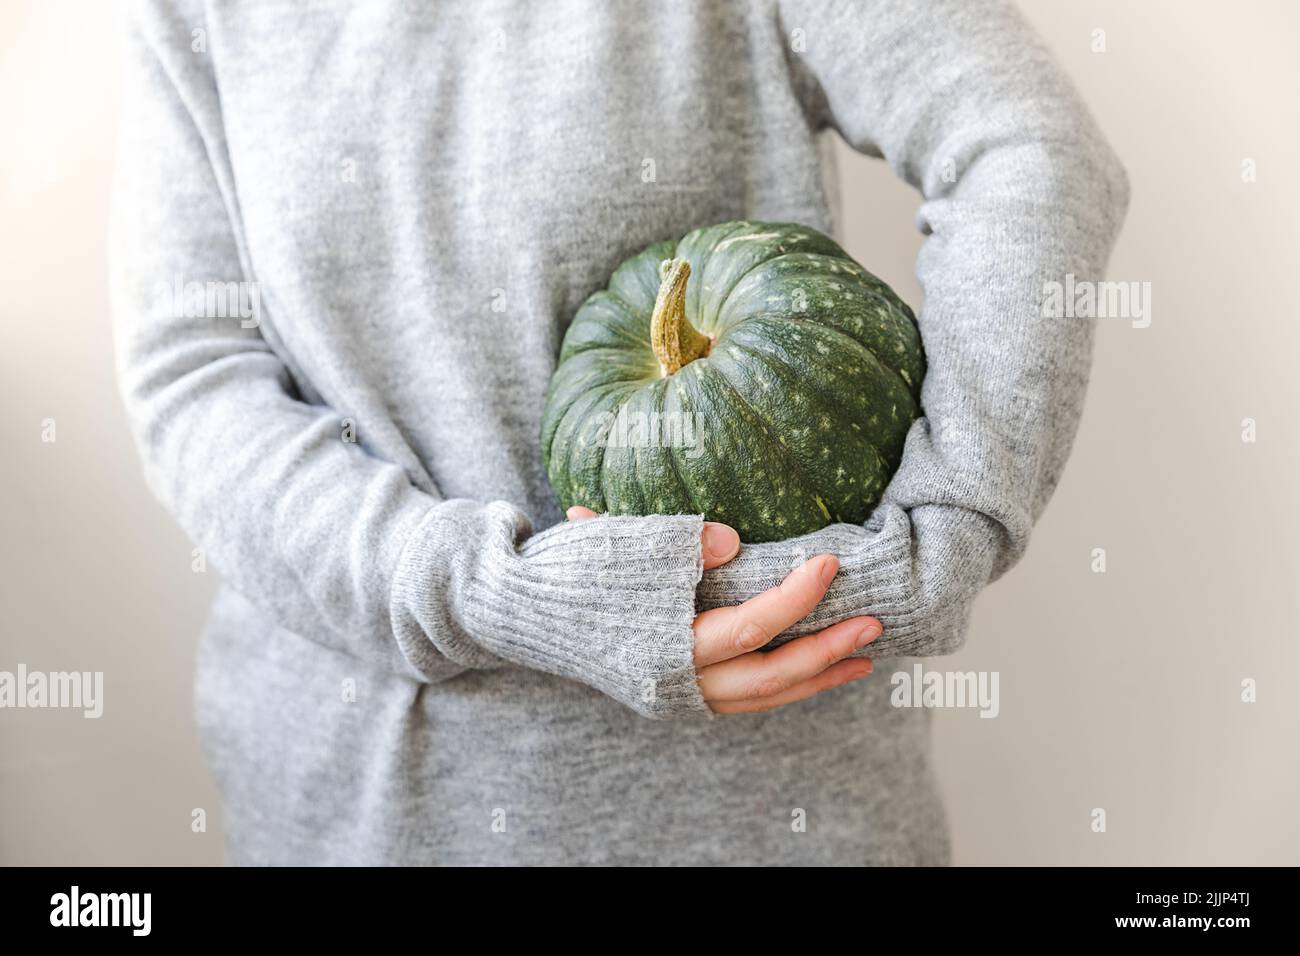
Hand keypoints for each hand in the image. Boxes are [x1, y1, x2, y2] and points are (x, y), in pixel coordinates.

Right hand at [567, 507, 879, 713]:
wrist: (513, 608)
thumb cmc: (568, 568)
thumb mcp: (621, 541)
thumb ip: (678, 540)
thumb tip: (731, 541)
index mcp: (662, 642)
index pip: (748, 627)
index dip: (795, 598)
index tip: (829, 564)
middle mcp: (672, 680)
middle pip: (765, 679)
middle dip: (824, 653)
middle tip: (872, 625)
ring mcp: (672, 693)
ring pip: (757, 698)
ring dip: (813, 679)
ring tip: (861, 660)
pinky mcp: (671, 694)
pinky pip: (739, 700)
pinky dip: (780, 687)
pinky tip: (809, 670)